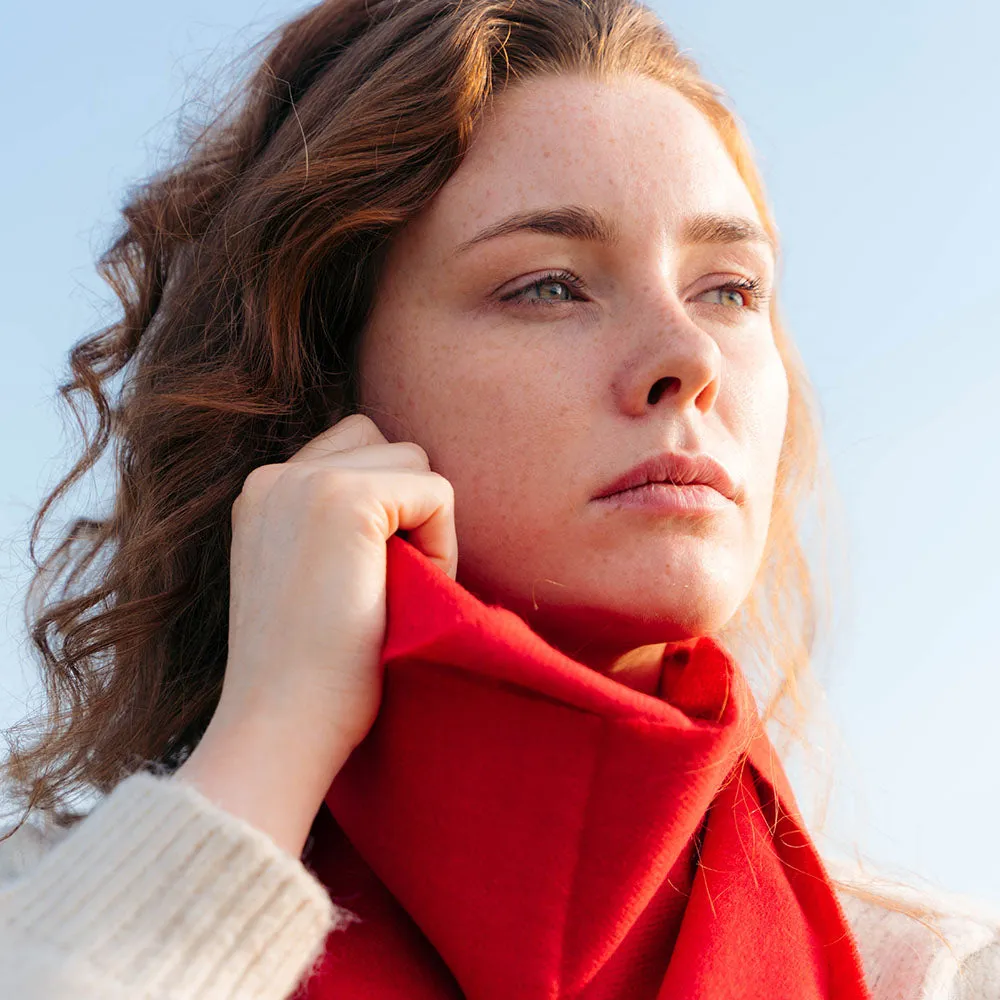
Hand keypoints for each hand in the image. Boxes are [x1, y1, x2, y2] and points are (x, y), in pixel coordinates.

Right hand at [175, 413, 457, 856]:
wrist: (278, 728)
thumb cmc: (307, 675)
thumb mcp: (306, 577)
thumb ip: (335, 526)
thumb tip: (408, 494)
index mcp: (263, 493)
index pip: (352, 449)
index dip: (385, 505)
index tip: (366, 576)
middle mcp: (274, 475)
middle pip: (386, 445)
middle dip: (405, 504)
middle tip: (390, 582)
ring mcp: (306, 482)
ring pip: (414, 461)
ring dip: (424, 521)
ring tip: (397, 588)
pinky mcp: (346, 500)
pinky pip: (436, 491)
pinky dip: (442, 542)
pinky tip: (410, 592)